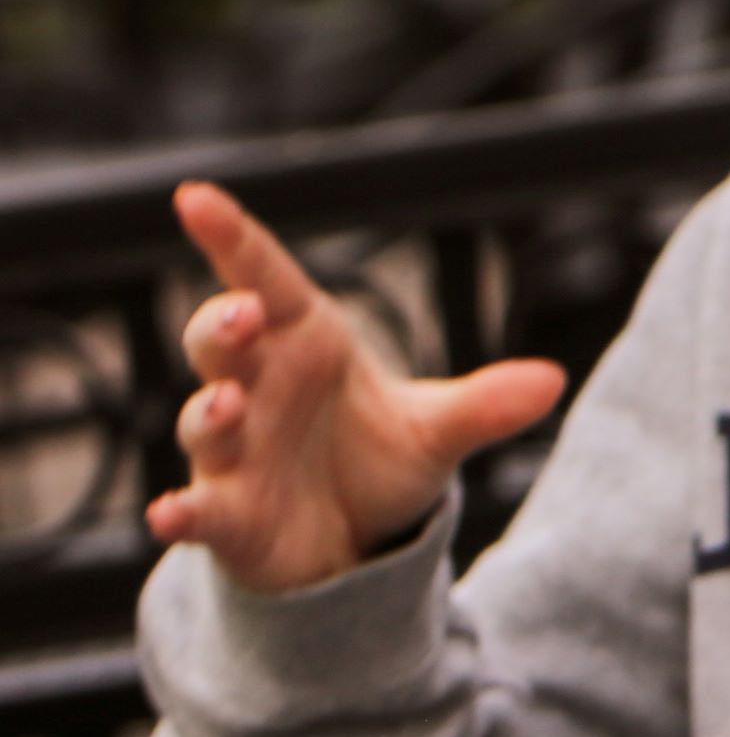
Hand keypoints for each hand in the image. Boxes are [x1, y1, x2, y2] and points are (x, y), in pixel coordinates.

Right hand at [144, 182, 566, 593]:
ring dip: (210, 411)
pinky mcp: (227, 515)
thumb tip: (551, 380)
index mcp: (305, 344)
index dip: (231, 238)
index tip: (196, 198)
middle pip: (220, 340)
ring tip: (229, 404)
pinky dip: (182, 513)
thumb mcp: (437, 429)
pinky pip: (197, 511)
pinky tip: (170, 516)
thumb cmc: (378, 458)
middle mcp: (256, 388)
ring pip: (205, 419)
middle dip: (223, 323)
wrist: (358, 538)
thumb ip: (485, 404)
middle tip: (245, 312)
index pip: (265, 280)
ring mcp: (234, 452)